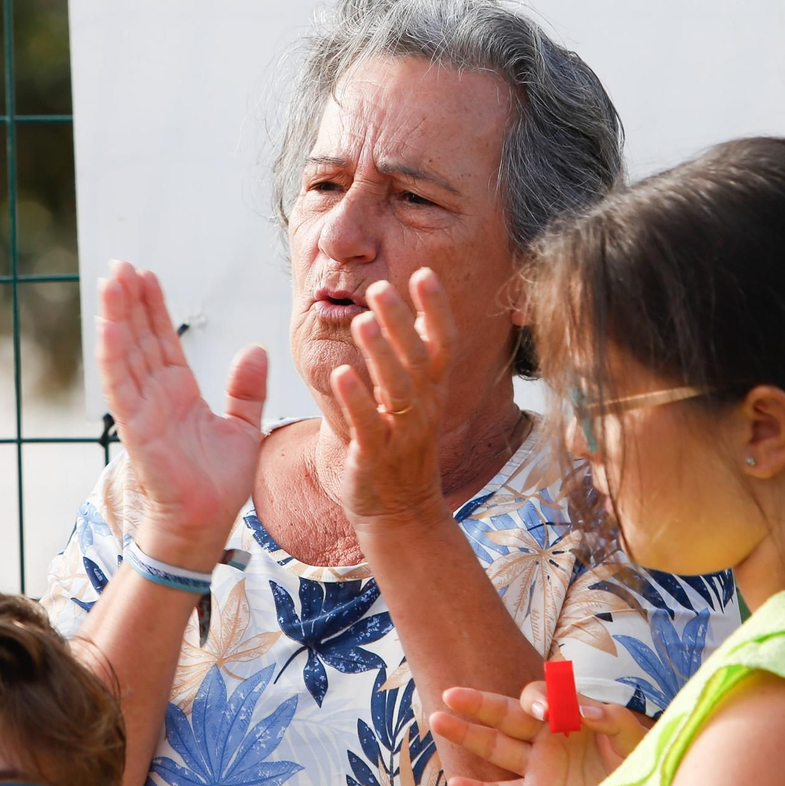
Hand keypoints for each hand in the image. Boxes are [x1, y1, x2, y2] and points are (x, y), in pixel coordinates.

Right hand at [97, 260, 267, 568]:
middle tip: (121, 264)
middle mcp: (156, 396)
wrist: (207, 524)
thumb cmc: (219, 485)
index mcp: (179, 393)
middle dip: (130, 301)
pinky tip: (107, 323)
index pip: (161, 340)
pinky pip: (121, 384)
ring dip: (117, 316)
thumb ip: (245, 389)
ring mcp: (142, 409)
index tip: (145, 275)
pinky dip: (113, 353)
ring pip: (125, 353)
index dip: (153, 307)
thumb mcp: (243, 428)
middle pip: (139, 338)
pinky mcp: (135, 427)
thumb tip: (254, 348)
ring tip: (111, 279)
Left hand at [327, 269, 455, 530]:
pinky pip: (366, 426)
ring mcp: (402, 435)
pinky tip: (340, 373)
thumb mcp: (416, 399)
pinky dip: (355, 399)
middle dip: (402, 322)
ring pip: (397, 390)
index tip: (424, 274)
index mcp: (433, 391)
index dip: (437, 310)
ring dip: (381, 355)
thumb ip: (411, 356)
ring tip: (362, 321)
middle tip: (380, 287)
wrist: (400, 512)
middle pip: (419, 359)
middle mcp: (424, 409)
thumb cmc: (402, 445)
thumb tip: (404, 305)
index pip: (444, 344)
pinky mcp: (375, 458)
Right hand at [430, 681, 650, 785]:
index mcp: (566, 714)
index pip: (540, 696)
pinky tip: (456, 784)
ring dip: (467, 735)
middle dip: (479, 704)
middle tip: (451, 694)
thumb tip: (584, 712)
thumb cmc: (640, 763)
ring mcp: (539, 768)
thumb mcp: (634, 736)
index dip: (539, 700)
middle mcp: (546, 737)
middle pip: (506, 715)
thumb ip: (613, 718)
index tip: (548, 714)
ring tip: (436, 721)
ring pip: (496, 748)